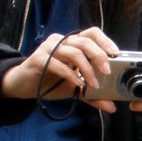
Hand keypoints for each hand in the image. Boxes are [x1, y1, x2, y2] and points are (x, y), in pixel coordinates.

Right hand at [1, 27, 116, 103]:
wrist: (26, 85)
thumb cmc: (52, 81)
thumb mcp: (77, 89)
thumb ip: (93, 95)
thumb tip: (112, 107)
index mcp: (73, 44)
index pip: (91, 33)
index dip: (105, 41)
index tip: (115, 54)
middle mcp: (62, 42)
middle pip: (85, 41)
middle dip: (99, 56)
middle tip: (107, 72)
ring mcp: (49, 48)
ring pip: (74, 52)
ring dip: (87, 69)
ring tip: (93, 84)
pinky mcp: (39, 58)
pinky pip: (58, 63)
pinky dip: (71, 75)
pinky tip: (78, 84)